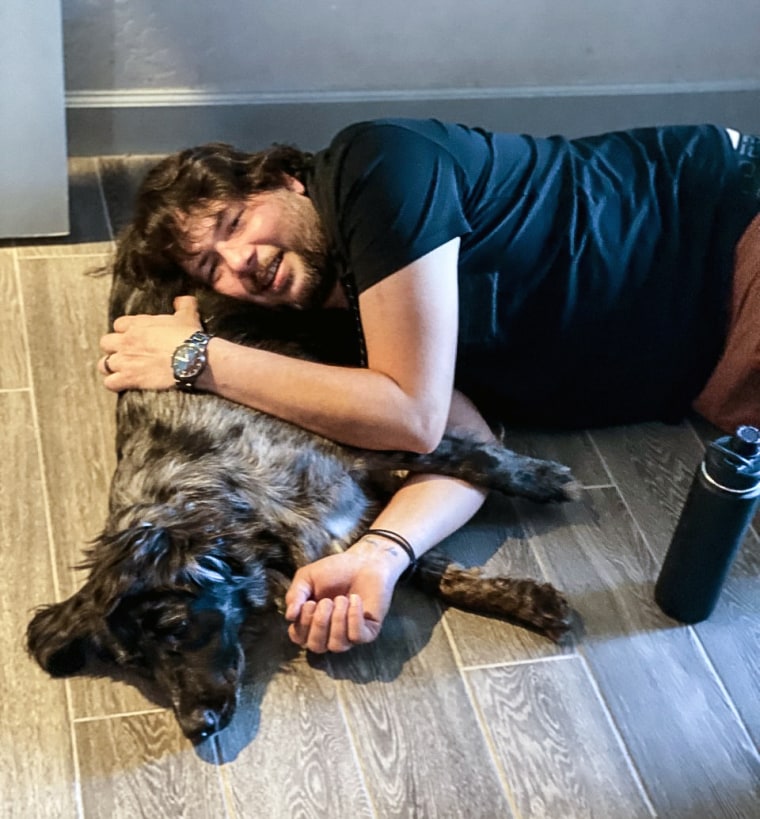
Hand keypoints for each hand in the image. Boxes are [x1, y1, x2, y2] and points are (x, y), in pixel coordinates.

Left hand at [99, 296, 202, 390]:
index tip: (134, 337)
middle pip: (105, 343)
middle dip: (113, 349)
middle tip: (127, 355)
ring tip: (122, 372)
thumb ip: (183, 306)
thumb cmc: (188, 337)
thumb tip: (184, 300)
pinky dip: (115, 384)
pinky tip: (123, 385)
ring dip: (112, 368)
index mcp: (137, 324)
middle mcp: (126, 341)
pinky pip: (110, 383)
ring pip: (103, 365)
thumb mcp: (187, 316)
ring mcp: (125, 361)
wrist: (192, 359)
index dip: (125, 332)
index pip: (118, 325)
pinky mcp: (129, 378)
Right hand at [284, 540, 408, 652]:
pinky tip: (355, 599)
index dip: (301, 624)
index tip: (309, 603)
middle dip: (319, 623)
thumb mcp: (307, 578)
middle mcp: (328, 634)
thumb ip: (295, 595)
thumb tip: (289, 616)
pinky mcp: (368, 632)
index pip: (299, 638)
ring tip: (342, 599)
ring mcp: (348, 635)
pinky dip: (354, 617)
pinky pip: (356, 637)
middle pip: (316, 646)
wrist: (363, 561)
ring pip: (337, 646)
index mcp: (311, 622)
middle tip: (326, 601)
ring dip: (337, 620)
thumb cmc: (334, 570)